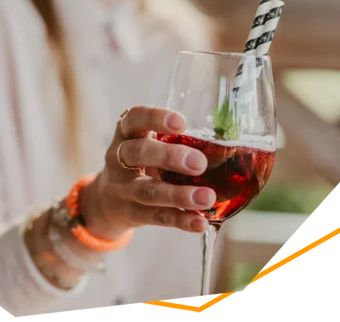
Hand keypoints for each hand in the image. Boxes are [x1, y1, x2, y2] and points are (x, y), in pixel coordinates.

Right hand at [80, 106, 215, 240]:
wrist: (107, 201)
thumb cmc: (141, 162)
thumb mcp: (148, 143)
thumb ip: (175, 140)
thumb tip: (232, 140)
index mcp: (126, 133)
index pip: (134, 118)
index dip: (155, 118)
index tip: (181, 123)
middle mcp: (118, 158)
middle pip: (138, 153)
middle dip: (169, 157)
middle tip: (199, 163)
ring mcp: (122, 188)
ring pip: (147, 191)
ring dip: (178, 195)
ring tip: (207, 197)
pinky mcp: (131, 213)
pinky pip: (156, 217)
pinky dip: (180, 220)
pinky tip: (200, 222)